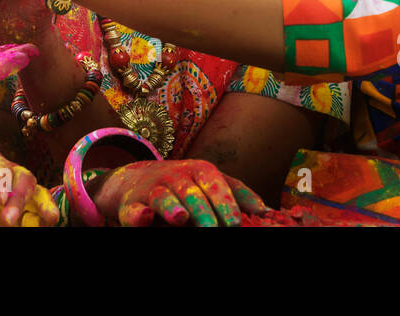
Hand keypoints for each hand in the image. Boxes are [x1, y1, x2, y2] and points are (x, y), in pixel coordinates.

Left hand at [0, 146, 57, 226]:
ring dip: (42, 206)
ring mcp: (16, 192)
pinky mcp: (23, 210)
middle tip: (10, 220)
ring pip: (37, 192)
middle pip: (22, 177)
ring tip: (49, 220)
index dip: (2, 179)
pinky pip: (37, 212)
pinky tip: (45, 225)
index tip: (0, 200)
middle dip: (20, 197)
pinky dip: (42, 218)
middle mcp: (6, 171)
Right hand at [93, 159, 268, 226]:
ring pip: (162, 197)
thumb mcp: (210, 182)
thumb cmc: (183, 184)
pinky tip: (143, 219)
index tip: (236, 222)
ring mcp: (153, 189)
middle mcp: (175, 177)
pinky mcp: (131, 205)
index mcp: (198, 171)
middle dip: (203, 210)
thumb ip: (237, 194)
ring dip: (171, 208)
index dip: (225, 200)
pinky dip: (137, 215)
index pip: (214, 182)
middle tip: (215, 229)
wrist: (135, 179)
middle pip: (190, 192)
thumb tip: (268, 212)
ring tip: (182, 218)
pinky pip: (133, 210)